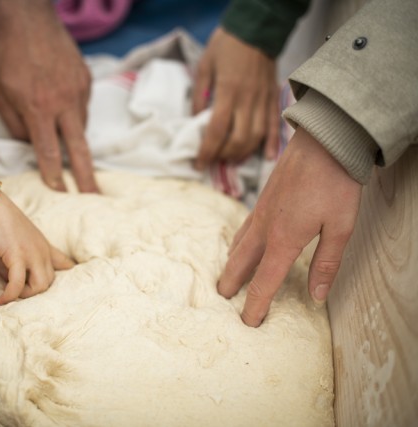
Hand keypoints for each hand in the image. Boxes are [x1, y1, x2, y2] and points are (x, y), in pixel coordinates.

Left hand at [0, 0, 97, 192]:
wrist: (28, 19)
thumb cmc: (6, 56)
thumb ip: (15, 125)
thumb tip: (32, 145)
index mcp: (38, 109)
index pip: (49, 153)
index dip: (54, 177)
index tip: (61, 195)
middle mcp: (63, 103)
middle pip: (79, 149)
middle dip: (86, 177)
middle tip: (94, 197)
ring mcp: (79, 91)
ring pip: (80, 126)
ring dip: (72, 137)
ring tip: (61, 132)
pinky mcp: (86, 80)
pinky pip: (82, 107)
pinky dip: (73, 113)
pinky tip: (61, 105)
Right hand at [0, 157, 74, 304]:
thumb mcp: (14, 244)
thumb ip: (16, 263)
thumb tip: (11, 283)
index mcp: (44, 245)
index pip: (65, 263)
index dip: (64, 277)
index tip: (56, 288)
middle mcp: (43, 250)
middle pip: (51, 281)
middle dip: (34, 292)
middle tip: (16, 292)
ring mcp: (32, 253)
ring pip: (41, 285)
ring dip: (24, 295)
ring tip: (9, 296)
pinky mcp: (17, 255)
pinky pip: (18, 283)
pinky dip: (10, 295)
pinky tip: (1, 300)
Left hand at [192, 27, 279, 167]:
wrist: (256, 27)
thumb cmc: (226, 45)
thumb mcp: (204, 66)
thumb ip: (200, 95)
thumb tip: (195, 121)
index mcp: (228, 91)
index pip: (217, 130)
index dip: (207, 151)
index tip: (199, 163)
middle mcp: (248, 100)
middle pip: (238, 139)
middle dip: (224, 155)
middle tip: (213, 160)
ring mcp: (264, 100)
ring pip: (257, 136)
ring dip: (244, 153)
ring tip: (231, 159)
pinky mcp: (274, 97)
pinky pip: (275, 124)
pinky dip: (272, 143)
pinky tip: (267, 157)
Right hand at [217, 128, 362, 325]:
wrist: (324, 141)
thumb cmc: (336, 183)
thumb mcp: (341, 227)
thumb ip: (326, 264)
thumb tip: (315, 296)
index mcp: (282, 240)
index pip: (263, 283)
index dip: (254, 307)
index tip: (249, 324)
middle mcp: (264, 229)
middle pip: (239, 265)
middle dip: (230, 287)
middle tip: (224, 303)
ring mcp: (260, 213)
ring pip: (236, 245)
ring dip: (230, 266)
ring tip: (227, 278)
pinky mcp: (262, 200)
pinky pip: (242, 229)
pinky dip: (236, 245)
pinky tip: (241, 245)